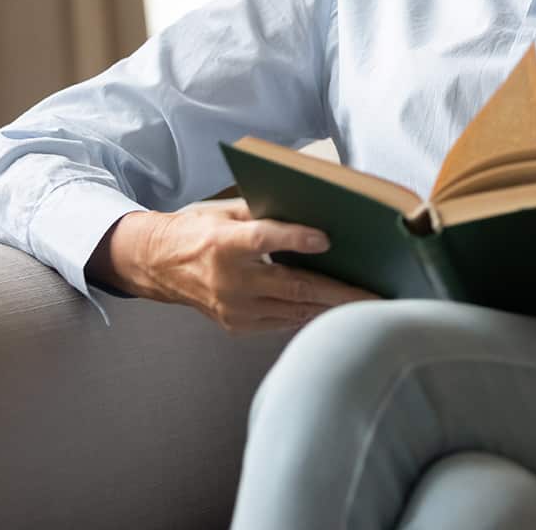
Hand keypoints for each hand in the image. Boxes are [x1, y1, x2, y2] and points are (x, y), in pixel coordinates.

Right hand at [89, 200, 377, 333]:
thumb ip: (264, 213)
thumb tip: (312, 213)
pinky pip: (282, 322)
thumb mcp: (226, 210)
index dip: (295, 239)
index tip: (326, 239)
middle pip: (292, 286)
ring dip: (333, 308)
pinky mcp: (237, 325)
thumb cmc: (199, 230)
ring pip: (293, 310)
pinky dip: (311, 315)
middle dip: (339, 292)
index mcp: (223, 243)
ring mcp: (233, 308)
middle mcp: (229, 280)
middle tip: (376, 293)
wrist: (159, 266)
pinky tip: (335, 310)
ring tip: (368, 306)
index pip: (264, 239)